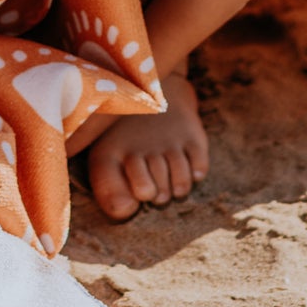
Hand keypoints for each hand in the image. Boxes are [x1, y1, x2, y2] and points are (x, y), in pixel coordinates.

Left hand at [85, 71, 209, 221]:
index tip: (141, 191)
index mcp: (116, 152)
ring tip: (172, 186)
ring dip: (178, 189)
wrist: (154, 94)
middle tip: (157, 191)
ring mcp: (169, 140)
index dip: (140, 193)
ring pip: (180, 183)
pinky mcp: (192, 136)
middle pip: (157, 191)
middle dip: (159, 197)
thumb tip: (125, 212)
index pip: (132, 187)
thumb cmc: (125, 139)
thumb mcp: (106, 158)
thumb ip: (108, 190)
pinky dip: (196, 174)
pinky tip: (189, 170)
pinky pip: (200, 167)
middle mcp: (143, 145)